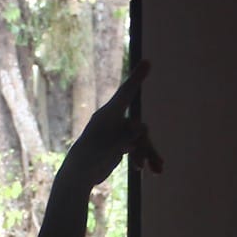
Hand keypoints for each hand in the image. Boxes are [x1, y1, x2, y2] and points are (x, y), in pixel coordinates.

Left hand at [57, 61, 161, 193]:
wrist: (78, 175)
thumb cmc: (90, 157)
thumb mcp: (110, 146)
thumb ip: (128, 135)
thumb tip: (143, 128)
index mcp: (108, 115)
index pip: (126, 92)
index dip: (137, 77)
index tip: (147, 61)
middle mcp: (114, 120)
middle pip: (139, 127)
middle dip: (147, 146)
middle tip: (152, 164)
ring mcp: (118, 132)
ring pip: (141, 139)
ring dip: (149, 154)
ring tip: (157, 171)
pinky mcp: (120, 144)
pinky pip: (138, 147)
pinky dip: (145, 157)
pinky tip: (153, 170)